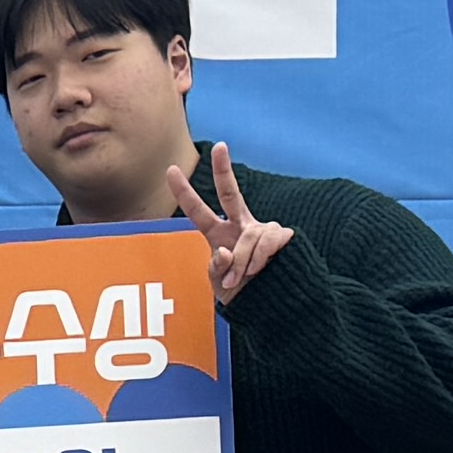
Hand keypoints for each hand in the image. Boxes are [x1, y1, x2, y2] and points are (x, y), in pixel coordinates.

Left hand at [177, 142, 290, 309]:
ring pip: (247, 238)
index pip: (199, 211)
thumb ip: (216, 268)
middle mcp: (240, 226)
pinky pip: (266, 243)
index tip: (170, 169)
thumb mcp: (220, 284)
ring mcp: (262, 230)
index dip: (184, 192)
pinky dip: (259, 260)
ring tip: (244, 278)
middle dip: (224, 169)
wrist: (273, 306)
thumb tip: (224, 251)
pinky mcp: (282, 236)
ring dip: (243, 264)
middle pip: (231, 194)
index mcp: (219, 235)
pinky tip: (261, 270)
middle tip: (220, 146)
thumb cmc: (243, 295)